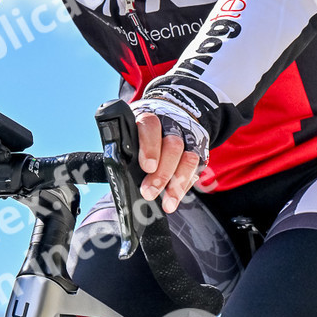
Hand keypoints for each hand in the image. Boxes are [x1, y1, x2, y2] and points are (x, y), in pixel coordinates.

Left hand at [133, 99, 207, 213]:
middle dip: (163, 172)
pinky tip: (175, 198)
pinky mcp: (198, 150)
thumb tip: (118, 175)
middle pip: (173, 146)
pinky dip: (185, 186)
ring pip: (189, 158)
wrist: (167, 113)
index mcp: (149, 117)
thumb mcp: (129, 133)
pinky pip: (196, 169)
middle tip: (149, 192)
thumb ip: (126, 149)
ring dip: (177, 184)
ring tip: (167, 203)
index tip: (147, 167)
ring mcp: (187, 137)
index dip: (150, 147)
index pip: (151, 126)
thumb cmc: (140, 132)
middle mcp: (171, 125)